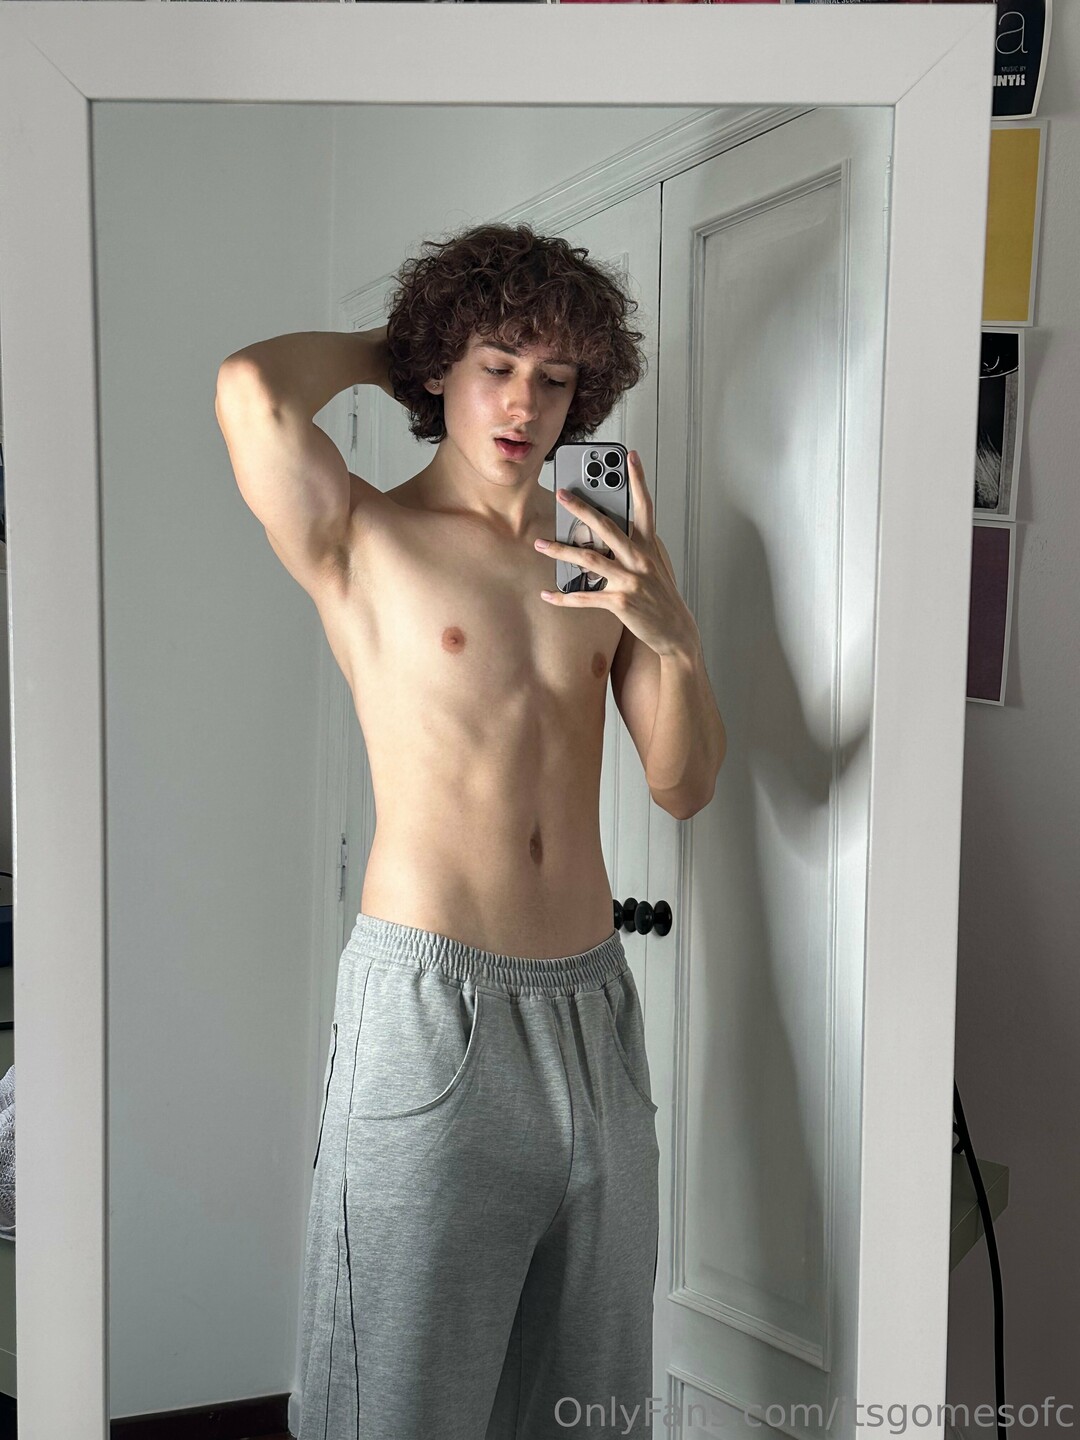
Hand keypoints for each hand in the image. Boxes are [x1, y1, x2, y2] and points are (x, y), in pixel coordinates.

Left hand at [534, 450, 698, 658]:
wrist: (675, 631)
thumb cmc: (659, 598)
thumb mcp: (652, 567)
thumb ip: (632, 549)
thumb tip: (601, 536)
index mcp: (648, 548)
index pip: (645, 507)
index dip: (638, 480)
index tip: (630, 456)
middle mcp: (640, 560)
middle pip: (607, 527)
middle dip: (582, 509)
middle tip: (561, 494)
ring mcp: (630, 581)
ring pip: (589, 559)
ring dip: (561, 551)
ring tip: (540, 544)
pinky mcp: (620, 603)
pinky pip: (585, 597)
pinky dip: (564, 596)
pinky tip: (548, 593)